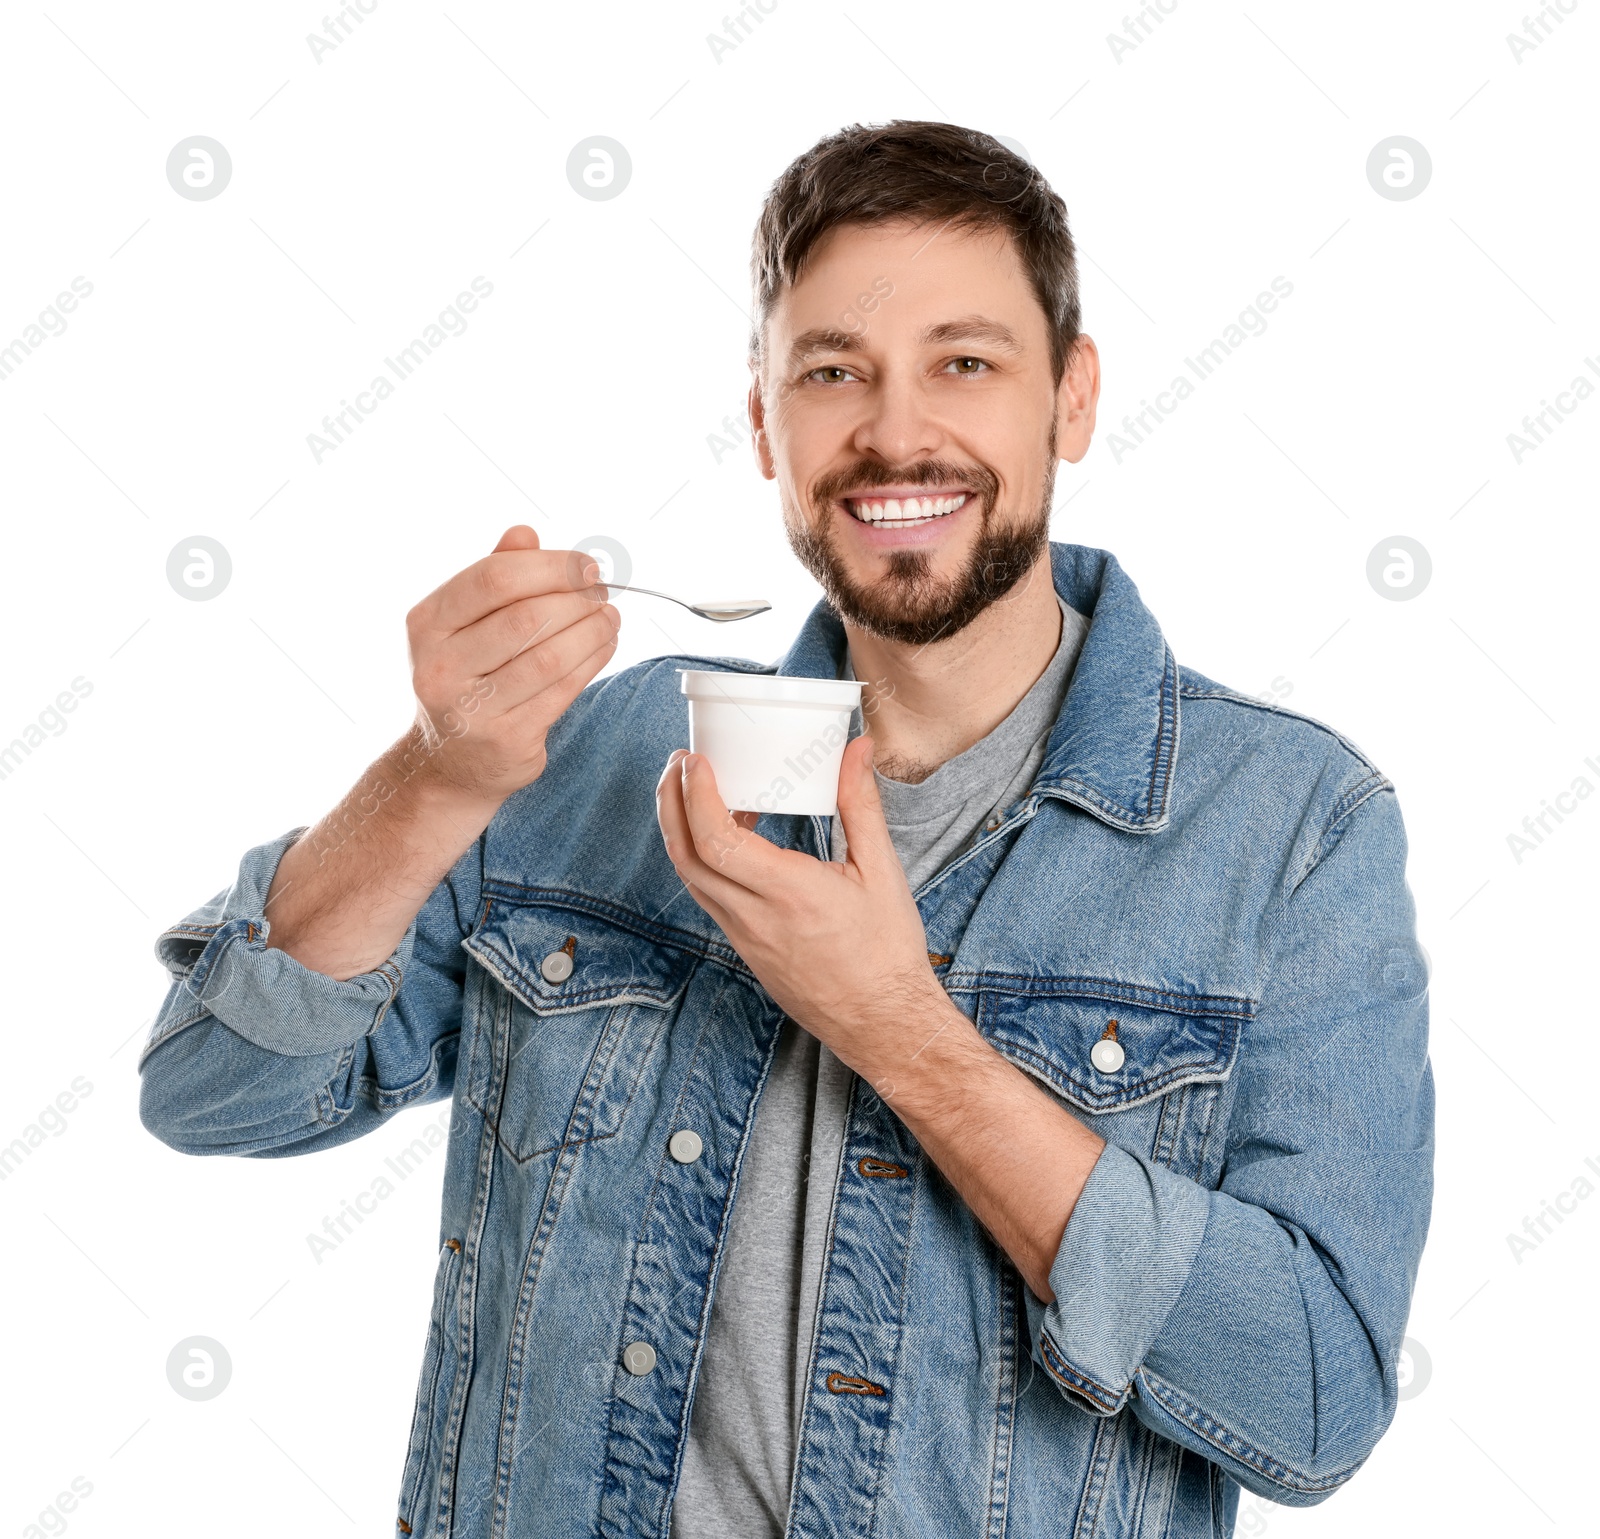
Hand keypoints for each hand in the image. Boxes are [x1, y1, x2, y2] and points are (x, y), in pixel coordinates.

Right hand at [403, 525, 620, 803]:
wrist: (448, 762)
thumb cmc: (466, 677)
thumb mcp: (463, 624)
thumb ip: (492, 576)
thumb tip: (525, 533)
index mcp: (427, 624)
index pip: (493, 578)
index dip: (550, 566)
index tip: (586, 565)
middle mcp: (441, 666)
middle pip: (526, 616)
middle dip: (577, 598)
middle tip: (602, 593)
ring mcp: (471, 708)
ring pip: (550, 655)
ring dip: (593, 630)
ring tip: (609, 617)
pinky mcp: (507, 739)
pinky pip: (563, 690)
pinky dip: (593, 661)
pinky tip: (605, 645)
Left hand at [655, 734, 952, 1086]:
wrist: (883, 1022)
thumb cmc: (887, 951)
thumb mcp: (882, 871)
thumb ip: (861, 804)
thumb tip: (856, 749)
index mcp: (788, 894)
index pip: (716, 841)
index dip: (696, 795)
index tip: (696, 760)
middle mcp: (754, 918)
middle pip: (686, 856)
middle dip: (672, 801)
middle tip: (680, 762)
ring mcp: (744, 937)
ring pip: (691, 877)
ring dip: (683, 829)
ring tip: (701, 789)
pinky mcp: (745, 948)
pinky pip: (709, 895)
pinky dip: (704, 858)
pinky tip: (729, 836)